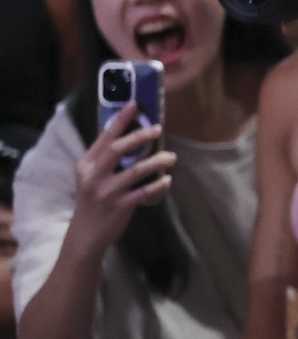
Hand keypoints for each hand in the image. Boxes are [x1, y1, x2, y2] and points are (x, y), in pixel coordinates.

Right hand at [67, 103, 174, 252]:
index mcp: (86, 164)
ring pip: (135, 171)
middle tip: (157, 129)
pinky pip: (143, 192)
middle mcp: (93, 176)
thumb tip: (132, 137)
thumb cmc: (93, 200)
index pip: (104, 137)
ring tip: (171, 157)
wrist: (86, 234)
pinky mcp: (119, 206)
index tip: (135, 104)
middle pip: (117, 150)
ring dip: (156, 161)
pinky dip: (158, 184)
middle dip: (139, 137)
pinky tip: (168, 180)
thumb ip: (106, 159)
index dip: (121, 120)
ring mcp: (106, 192)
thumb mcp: (92, 176)